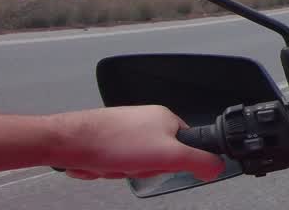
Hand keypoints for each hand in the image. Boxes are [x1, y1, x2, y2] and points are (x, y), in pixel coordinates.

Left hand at [49, 106, 224, 180]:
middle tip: (132, 163)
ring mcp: (125, 131)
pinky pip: (115, 163)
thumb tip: (218, 167)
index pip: (185, 146)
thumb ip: (198, 160)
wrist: (70, 142)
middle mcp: (146, 121)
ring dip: (122, 170)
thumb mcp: (167, 154)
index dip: (172, 161)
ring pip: (134, 164)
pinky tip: (101, 163)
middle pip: (158, 159)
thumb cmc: (112, 141)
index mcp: (165, 118)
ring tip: (112, 162)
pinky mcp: (107, 141)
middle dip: (142, 168)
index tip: (159, 163)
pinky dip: (107, 168)